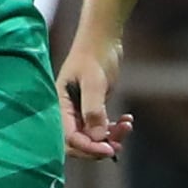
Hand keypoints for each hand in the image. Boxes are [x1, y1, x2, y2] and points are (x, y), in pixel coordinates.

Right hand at [58, 26, 129, 162]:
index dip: (88, 147)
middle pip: (79, 143)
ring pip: (93, 137)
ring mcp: (80, 111)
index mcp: (60, 106)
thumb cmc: (95, 55)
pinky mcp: (93, 108)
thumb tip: (98, 137)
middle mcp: (67, 111)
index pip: (69, 138)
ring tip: (127, 127)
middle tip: (118, 146)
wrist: (103, 38)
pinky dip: (115, 128)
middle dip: (98, 147)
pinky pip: (102, 128)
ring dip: (111, 137)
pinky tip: (127, 120)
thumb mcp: (94, 81)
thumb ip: (94, 109)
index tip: (108, 149)